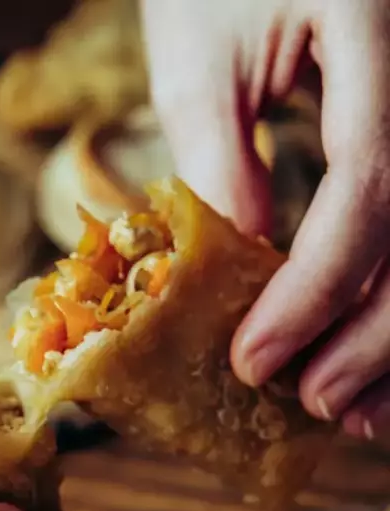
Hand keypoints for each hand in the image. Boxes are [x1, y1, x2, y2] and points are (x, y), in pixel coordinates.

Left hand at [142, 0, 389, 438]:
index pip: (372, 183)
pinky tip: (374, 350)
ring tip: (355, 407)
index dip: (315, 288)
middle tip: (315, 401)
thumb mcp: (202, 63)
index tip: (256, 359)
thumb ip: (224, 166)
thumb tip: (246, 278)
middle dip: (376, 333)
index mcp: (381, 28)